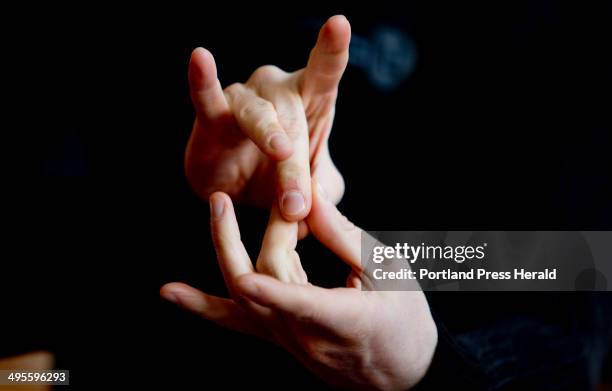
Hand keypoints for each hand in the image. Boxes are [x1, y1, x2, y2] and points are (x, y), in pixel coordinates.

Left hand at [161, 183, 437, 389]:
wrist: (403, 372)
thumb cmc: (405, 318)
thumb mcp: (389, 272)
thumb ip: (344, 236)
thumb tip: (309, 199)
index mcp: (345, 321)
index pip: (301, 304)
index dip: (273, 292)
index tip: (248, 276)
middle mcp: (308, 337)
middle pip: (263, 282)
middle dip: (247, 237)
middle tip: (226, 201)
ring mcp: (289, 341)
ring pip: (241, 300)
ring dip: (225, 251)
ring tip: (216, 210)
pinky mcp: (280, 339)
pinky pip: (236, 321)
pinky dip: (202, 306)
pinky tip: (172, 292)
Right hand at [185, 15, 348, 220]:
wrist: (240, 194)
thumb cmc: (284, 178)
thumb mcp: (315, 191)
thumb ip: (322, 197)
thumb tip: (314, 211)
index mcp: (311, 100)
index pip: (325, 70)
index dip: (332, 48)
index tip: (339, 24)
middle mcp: (278, 91)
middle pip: (293, 117)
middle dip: (295, 163)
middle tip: (296, 205)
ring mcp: (245, 99)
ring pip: (259, 116)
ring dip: (269, 138)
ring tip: (279, 153)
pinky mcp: (212, 117)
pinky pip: (207, 98)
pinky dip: (203, 82)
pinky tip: (200, 59)